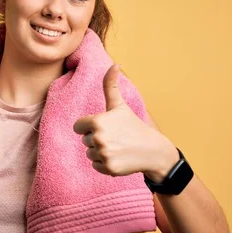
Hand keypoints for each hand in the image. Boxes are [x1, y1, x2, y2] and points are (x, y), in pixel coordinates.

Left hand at [73, 64, 175, 178]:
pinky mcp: (108, 168)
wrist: (153, 150)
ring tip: (117, 147)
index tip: (104, 126)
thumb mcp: (120, 105)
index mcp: (97, 121)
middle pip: (85, 141)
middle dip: (97, 139)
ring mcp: (103, 154)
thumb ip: (110, 85)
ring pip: (90, 154)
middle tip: (115, 137)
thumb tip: (114, 64)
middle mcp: (98, 138)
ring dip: (100, 152)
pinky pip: (96, 166)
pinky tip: (119, 157)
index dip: (89, 127)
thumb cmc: (133, 125)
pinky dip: (105, 164)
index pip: (78, 127)